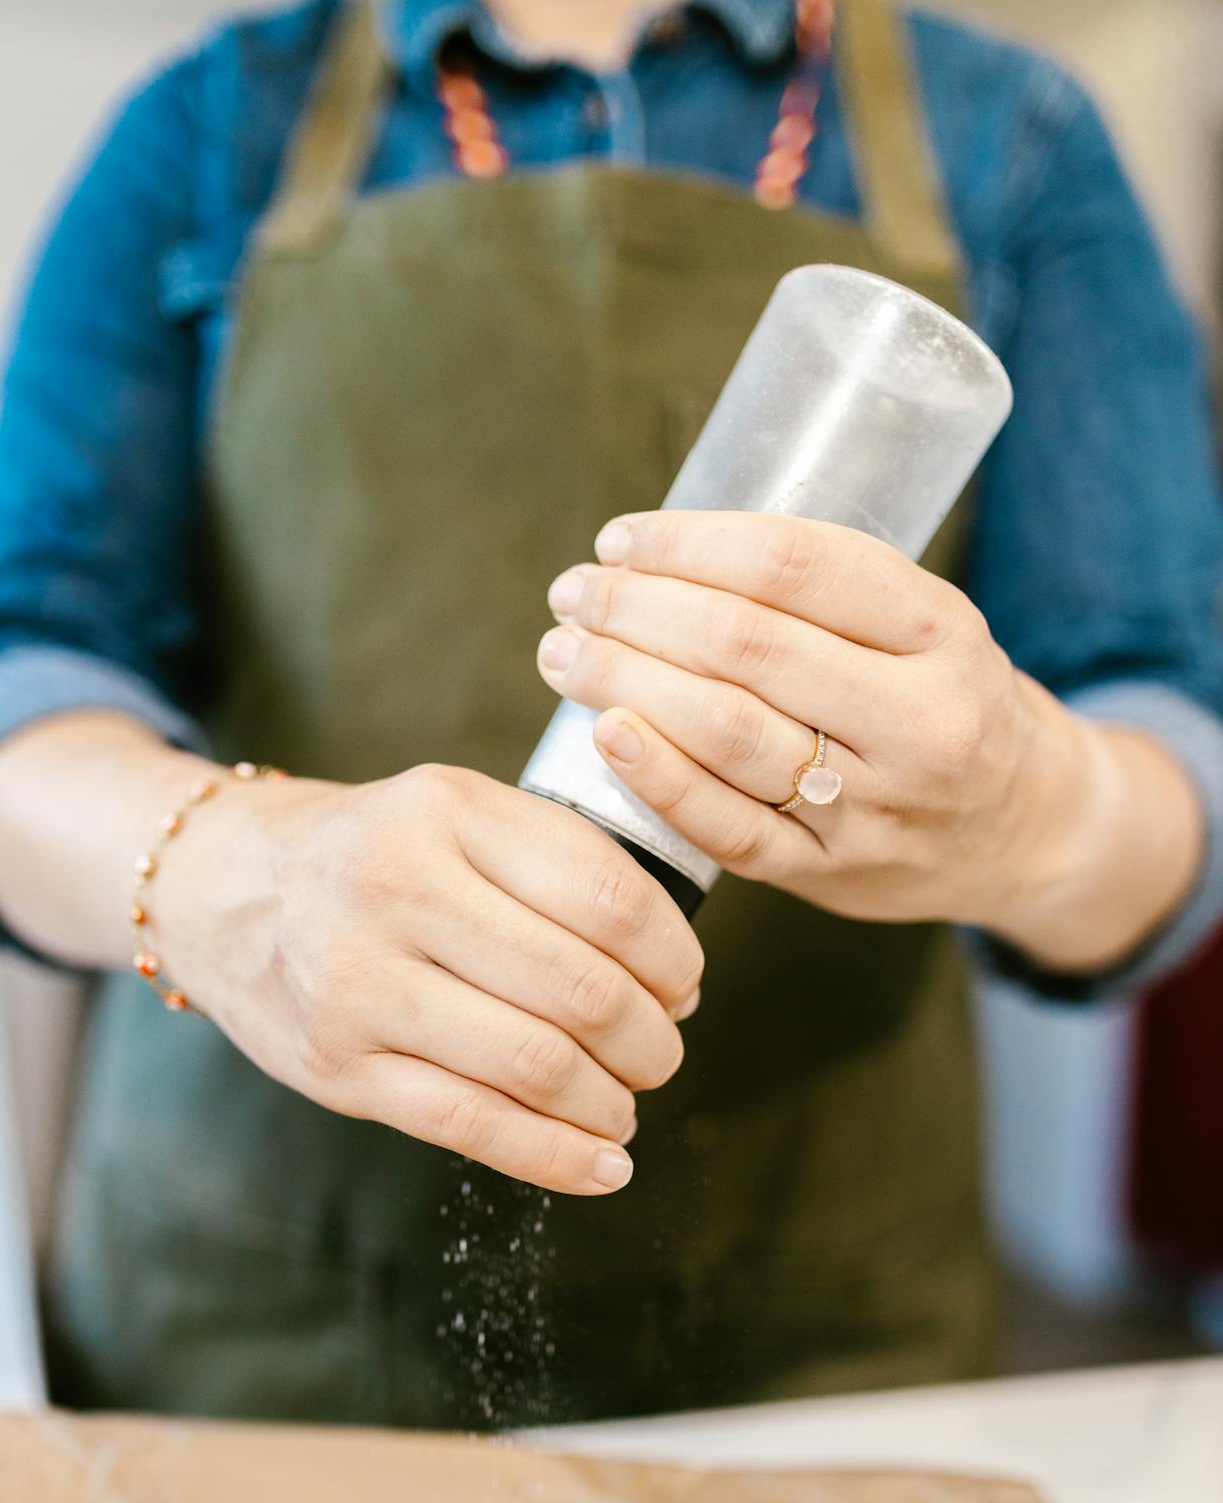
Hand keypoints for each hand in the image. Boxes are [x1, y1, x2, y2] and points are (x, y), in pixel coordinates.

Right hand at [154, 763, 702, 1195]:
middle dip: (650, 1039)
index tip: (684, 984)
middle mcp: (395, 889)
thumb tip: (677, 987)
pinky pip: (472, 1126)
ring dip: (610, 1103)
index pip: (607, 897)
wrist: (218, 888)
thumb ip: (559, 869)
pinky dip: (557, 1158)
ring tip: (625, 1105)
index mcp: (445, 811)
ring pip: (535, 1066)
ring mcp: (356, 983)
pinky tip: (602, 1164)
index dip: (673, 957)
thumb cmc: (373, 856)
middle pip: (580, 990)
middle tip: (661, 1051)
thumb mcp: (454, 813)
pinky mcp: (335, 1066)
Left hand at [536, 511, 1200, 960]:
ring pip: (730, 734)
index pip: (794, 566)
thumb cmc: (945, 702)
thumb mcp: (927, 625)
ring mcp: (875, 807)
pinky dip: (658, 781)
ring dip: (627, 685)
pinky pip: (730, 829)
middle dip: (639, 611)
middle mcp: (918, 721)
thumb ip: (824, 593)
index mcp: (943, 631)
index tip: (618, 539)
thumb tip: (658, 557)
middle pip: (748, 648)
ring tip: (565, 655)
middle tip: (572, 596)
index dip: (689, 545)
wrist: (1026, 829)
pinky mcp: (833, 874)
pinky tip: (604, 736)